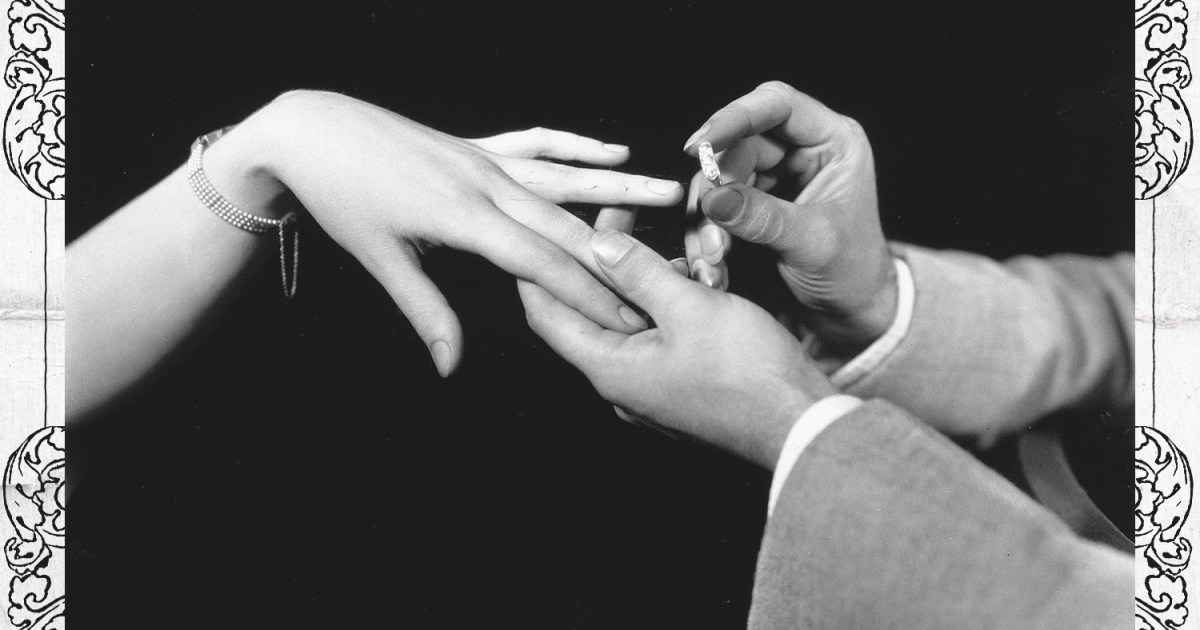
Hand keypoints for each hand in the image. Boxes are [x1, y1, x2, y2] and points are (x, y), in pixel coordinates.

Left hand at [213, 90, 683, 374]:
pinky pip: (536, 143)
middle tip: (667, 282)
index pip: (542, 263)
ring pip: (564, 177)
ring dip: (618, 189)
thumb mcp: (380, 260)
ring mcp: (485, 158)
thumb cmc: (341, 198)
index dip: (589, 295)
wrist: (312, 131)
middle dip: (617, 258)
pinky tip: (610, 152)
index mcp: (465, 217)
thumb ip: (426, 312)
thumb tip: (451, 367)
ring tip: (669, 194)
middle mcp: (486, 183)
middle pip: (566, 224)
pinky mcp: (477, 144)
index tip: (627, 320)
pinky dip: (574, 146)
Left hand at [518, 229, 835, 468]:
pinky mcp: (678, 388)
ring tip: (655, 248)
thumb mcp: (689, 307)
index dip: (536, 269)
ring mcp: (650, 390)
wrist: (801, 425)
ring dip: (635, 285)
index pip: (546, 315)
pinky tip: (685, 281)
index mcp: (610, 368)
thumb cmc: (748, 372)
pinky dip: (660, 308)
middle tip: (611, 221)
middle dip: (595, 265)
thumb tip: (597, 243)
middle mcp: (621, 384)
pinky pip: (654, 340)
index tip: (540, 231)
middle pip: (587, 316)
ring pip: (626, 325)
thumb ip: (638, 271)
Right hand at [681, 81, 895, 361]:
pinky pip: (716, 207)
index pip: (777, 105)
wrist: (851, 315)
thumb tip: (713, 197)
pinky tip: (714, 265)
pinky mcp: (752, 206)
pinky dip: (708, 234)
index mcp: (832, 142)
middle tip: (710, 223)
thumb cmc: (853, 273)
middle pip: (738, 144)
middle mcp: (800, 152)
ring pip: (720, 177)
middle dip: (717, 185)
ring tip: (715, 257)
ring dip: (708, 218)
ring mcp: (774, 179)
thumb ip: (763, 217)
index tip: (701, 145)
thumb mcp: (813, 243)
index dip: (735, 117)